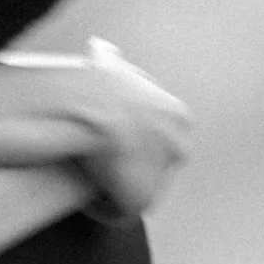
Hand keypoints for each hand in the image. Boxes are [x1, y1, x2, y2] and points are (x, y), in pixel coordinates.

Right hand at [81, 38, 191, 215]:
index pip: (160, 138)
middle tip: (100, 167)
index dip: (132, 143)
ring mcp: (160, 176)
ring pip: (135, 190)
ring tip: (90, 182)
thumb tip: (100, 50)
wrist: (92, 108)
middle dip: (130, 169)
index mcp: (178, 118)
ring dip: (115, 189)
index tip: (110, 143)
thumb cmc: (95, 84)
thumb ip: (114, 63)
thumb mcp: (111, 61)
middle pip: (152, 167)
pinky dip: (101, 209)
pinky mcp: (139, 201)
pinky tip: (84, 200)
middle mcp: (178, 148)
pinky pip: (117, 212)